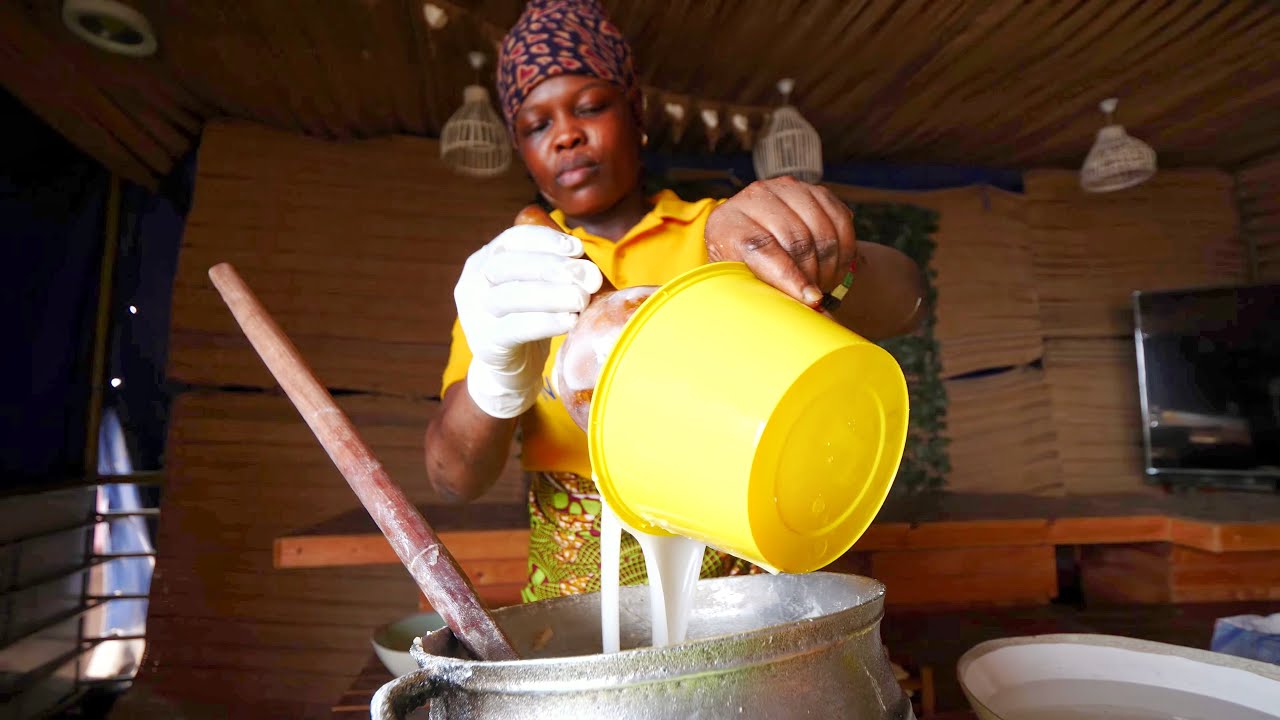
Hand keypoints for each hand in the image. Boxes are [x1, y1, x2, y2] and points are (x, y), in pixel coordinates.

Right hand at [454, 225, 603, 418]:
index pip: (512, 239)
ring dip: (552, 295)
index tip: (577, 248)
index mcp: (484, 260)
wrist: (513, 369)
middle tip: (589, 277)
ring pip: (511, 297)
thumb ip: (557, 273)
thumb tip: (589, 271)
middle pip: (510, 265)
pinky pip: (515, 329)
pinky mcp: (485, 344)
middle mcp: (472, 283)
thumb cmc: (530, 320)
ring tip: (582, 299)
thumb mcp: (537, 288)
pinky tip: (569, 321)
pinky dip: (545, 322)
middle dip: (554, 267)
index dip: (545, 241)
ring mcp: (474, 314)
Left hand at [705, 176, 855, 306]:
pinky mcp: (813, 189)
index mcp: (725, 224)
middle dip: (812, 274)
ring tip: (823, 282)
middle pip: (796, 239)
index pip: (760, 247)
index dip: (789, 276)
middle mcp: (753, 197)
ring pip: (822, 230)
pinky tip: (835, 265)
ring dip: (830, 263)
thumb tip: (803, 310)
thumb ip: (762, 295)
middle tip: (816, 297)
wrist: (759, 244)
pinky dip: (844, 248)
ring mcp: (784, 188)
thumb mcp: (743, 285)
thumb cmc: (747, 272)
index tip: (811, 299)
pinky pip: (840, 219)